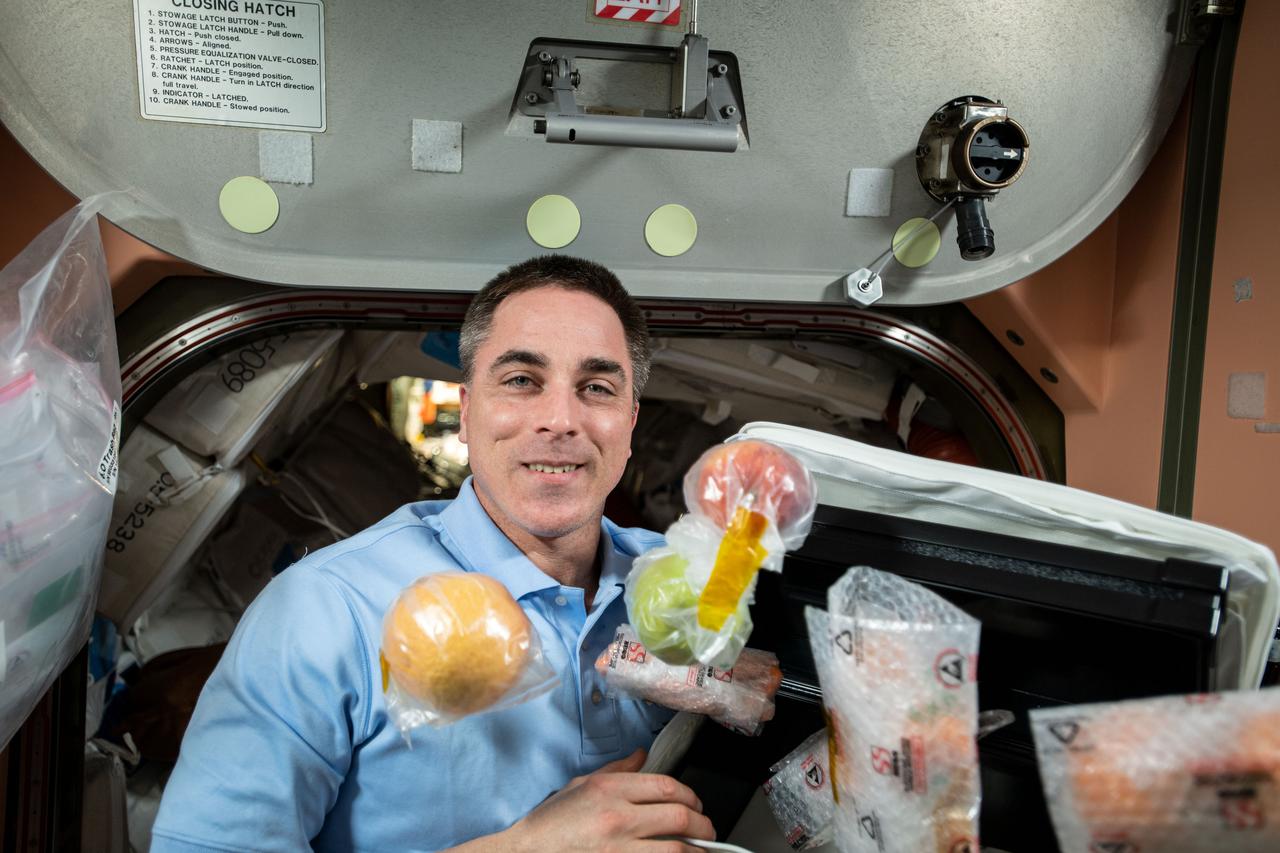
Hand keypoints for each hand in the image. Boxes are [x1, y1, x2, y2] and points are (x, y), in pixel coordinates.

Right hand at [497, 748, 715, 851]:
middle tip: (707, 830)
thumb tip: (643, 756)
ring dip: (696, 850)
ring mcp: (618, 848)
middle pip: (678, 816)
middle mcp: (617, 817)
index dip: (690, 796)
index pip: (666, 786)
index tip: (695, 804)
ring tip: (701, 850)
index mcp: (609, 789)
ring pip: (675, 848)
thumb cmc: (549, 824)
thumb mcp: (581, 785)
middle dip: (702, 824)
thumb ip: (617, 770)